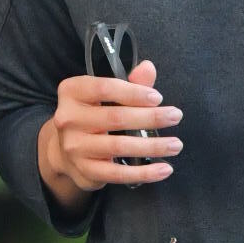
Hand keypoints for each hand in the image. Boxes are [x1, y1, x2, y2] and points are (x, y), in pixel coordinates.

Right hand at [39, 58, 182, 195]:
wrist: (67, 150)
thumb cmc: (94, 115)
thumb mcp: (107, 94)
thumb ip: (130, 82)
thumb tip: (148, 68)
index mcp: (72, 91)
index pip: (104, 88)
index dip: (133, 93)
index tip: (158, 98)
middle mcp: (68, 118)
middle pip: (115, 118)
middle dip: (150, 118)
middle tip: (176, 116)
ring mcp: (74, 147)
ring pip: (119, 146)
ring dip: (153, 146)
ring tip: (176, 145)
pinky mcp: (84, 170)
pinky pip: (118, 174)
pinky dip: (144, 173)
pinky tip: (165, 169)